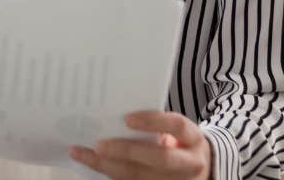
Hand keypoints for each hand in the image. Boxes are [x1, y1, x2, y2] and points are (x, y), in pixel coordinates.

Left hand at [69, 111, 212, 178]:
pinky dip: (109, 173)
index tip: (128, 118)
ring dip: (107, 166)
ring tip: (82, 153)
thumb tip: (118, 110)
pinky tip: (91, 163)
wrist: (201, 170)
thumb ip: (156, 122)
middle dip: (127, 151)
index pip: (177, 126)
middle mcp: (190, 163)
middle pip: (159, 158)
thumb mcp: (178, 130)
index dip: (153, 121)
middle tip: (99, 144)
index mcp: (194, 139)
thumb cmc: (180, 142)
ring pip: (140, 176)